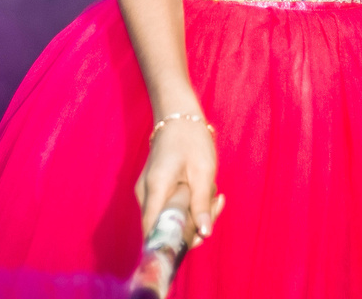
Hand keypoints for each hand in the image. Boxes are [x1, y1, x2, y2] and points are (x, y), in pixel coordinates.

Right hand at [136, 115, 224, 246]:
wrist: (178, 117)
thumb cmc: (192, 140)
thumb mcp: (203, 172)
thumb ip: (201, 204)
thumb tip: (204, 234)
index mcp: (155, 188)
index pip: (153, 231)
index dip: (170, 245)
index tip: (193, 242)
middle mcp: (145, 194)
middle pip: (165, 227)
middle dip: (193, 225)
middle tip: (216, 205)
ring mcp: (147, 193)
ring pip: (169, 218)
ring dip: (194, 214)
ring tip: (214, 193)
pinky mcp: (153, 191)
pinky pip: (169, 208)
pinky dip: (188, 205)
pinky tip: (205, 191)